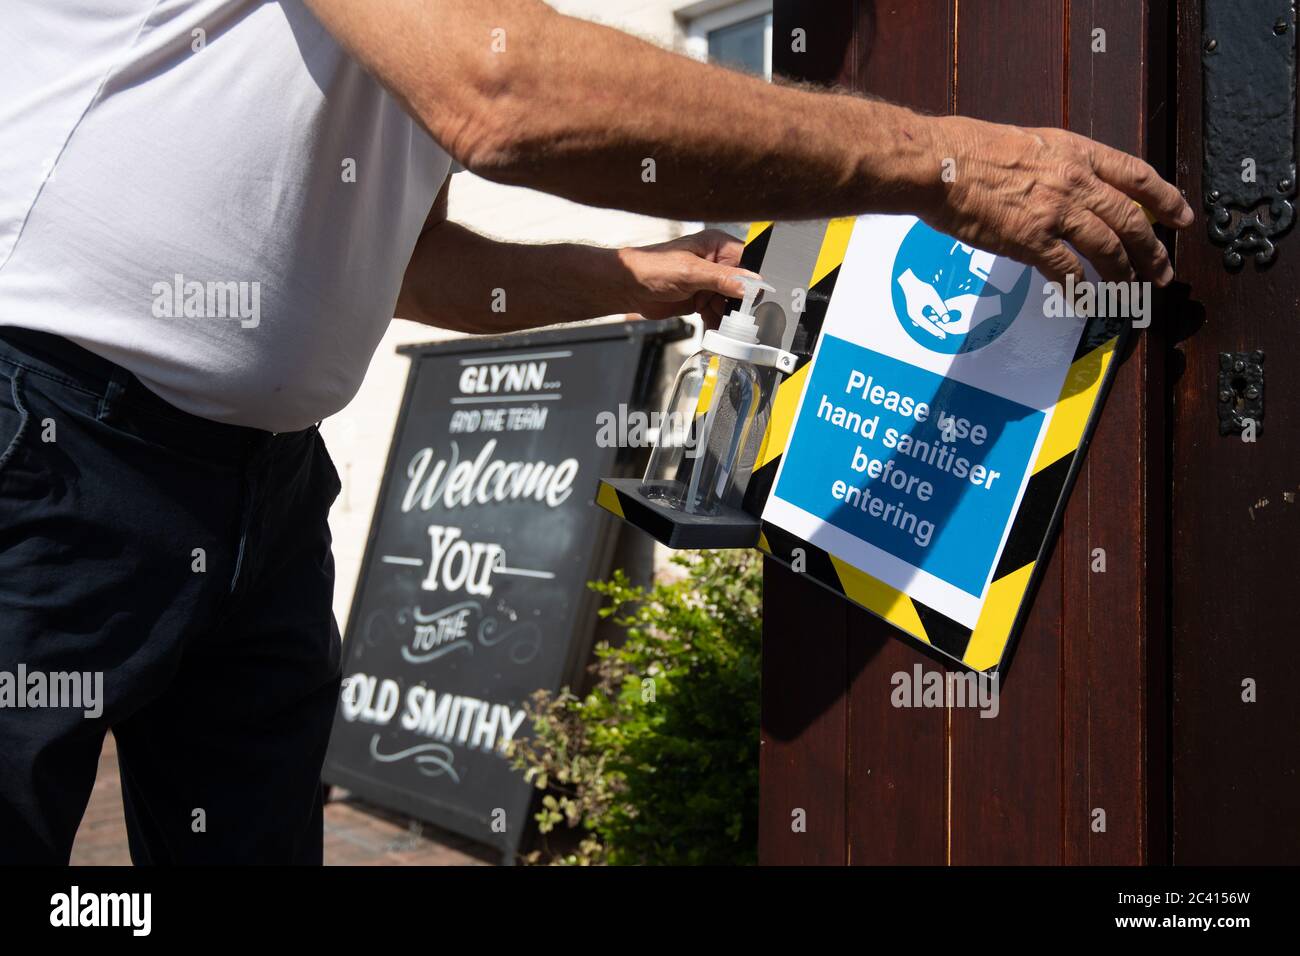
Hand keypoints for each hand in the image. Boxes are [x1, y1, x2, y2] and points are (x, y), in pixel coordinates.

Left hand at [616, 229, 757, 323]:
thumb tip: (752, 284)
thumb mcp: (691, 272)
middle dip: (739, 303)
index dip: (752, 281)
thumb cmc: (653, 268)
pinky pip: (717, 313)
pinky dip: (717, 323)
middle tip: (736, 318)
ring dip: (728, 316)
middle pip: (741, 286)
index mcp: (716, 246)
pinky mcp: (701, 299)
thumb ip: (723, 278)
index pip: (747, 261)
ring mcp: (709, 282)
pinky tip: (715, 331)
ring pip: (730, 303)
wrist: (628, 288)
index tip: (753, 299)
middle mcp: (716, 262)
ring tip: (723, 326)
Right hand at [923, 116, 1193, 285]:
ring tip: (1131, 288)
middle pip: (1130, 219)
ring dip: (1124, 273)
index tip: (1182, 217)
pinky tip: (1086, 303)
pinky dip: (1081, 292)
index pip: (1136, 176)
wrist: (940, 164)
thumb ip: (1054, 166)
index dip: (1166, 199)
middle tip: (1163, 270)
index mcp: (1075, 153)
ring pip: (1108, 247)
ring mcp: (1055, 212)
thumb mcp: (1028, 144)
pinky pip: (1067, 272)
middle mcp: (1074, 181)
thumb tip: (1065, 187)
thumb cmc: (969, 150)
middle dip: (1152, 249)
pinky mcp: (1031, 240)